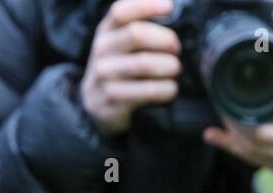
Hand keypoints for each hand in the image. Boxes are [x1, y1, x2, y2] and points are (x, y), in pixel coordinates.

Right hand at [81, 0, 181, 135]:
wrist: (97, 103)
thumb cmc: (119, 67)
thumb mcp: (121, 42)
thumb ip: (139, 27)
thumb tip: (169, 8)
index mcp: (106, 30)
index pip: (121, 11)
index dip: (146, 6)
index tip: (169, 7)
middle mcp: (102, 49)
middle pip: (136, 34)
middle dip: (165, 39)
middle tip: (176, 48)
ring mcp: (105, 74)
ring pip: (145, 64)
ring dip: (169, 65)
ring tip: (174, 69)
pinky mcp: (113, 98)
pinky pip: (149, 91)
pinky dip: (167, 88)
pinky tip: (170, 87)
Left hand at [202, 43, 272, 172]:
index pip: (269, 117)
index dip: (246, 111)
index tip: (231, 101)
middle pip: (257, 137)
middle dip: (236, 125)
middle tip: (223, 110)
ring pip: (253, 153)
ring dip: (234, 139)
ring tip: (224, 123)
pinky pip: (256, 163)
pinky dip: (238, 151)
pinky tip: (225, 139)